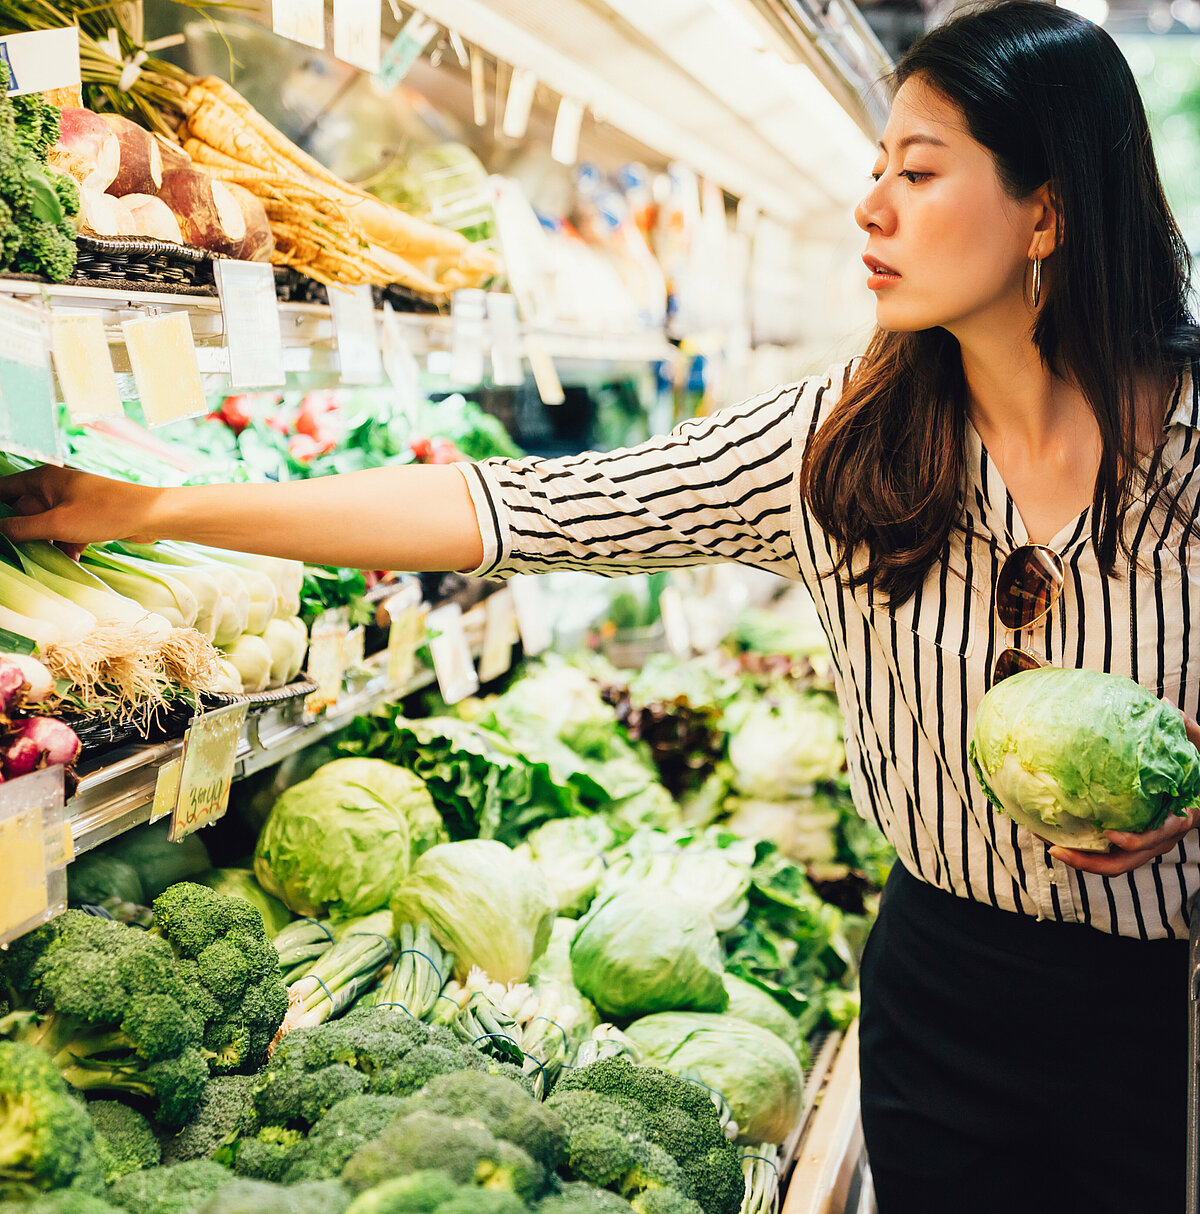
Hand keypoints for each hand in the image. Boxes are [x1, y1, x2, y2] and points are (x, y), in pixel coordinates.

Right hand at [0, 465, 162, 553]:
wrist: (153, 516)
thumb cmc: (107, 512)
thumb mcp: (57, 524)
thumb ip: (20, 529)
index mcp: (43, 479)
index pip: (4, 489)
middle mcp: (55, 487)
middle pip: (23, 511)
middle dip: (19, 532)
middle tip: (14, 554)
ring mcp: (73, 503)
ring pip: (46, 525)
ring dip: (44, 544)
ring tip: (39, 561)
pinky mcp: (88, 518)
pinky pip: (67, 533)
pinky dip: (66, 547)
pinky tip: (69, 562)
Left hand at [1050, 708, 1199, 874]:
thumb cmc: (1198, 769)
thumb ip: (1187, 729)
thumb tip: (1163, 704)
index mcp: (1177, 821)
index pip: (1156, 840)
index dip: (1134, 841)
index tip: (1109, 833)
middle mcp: (1159, 839)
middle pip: (1124, 863)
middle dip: (1089, 862)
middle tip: (1056, 849)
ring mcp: (1143, 845)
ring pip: (1111, 864)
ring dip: (1079, 860)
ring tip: (1046, 844)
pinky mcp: (1128, 843)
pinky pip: (1104, 853)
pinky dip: (1081, 849)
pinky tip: (1051, 833)